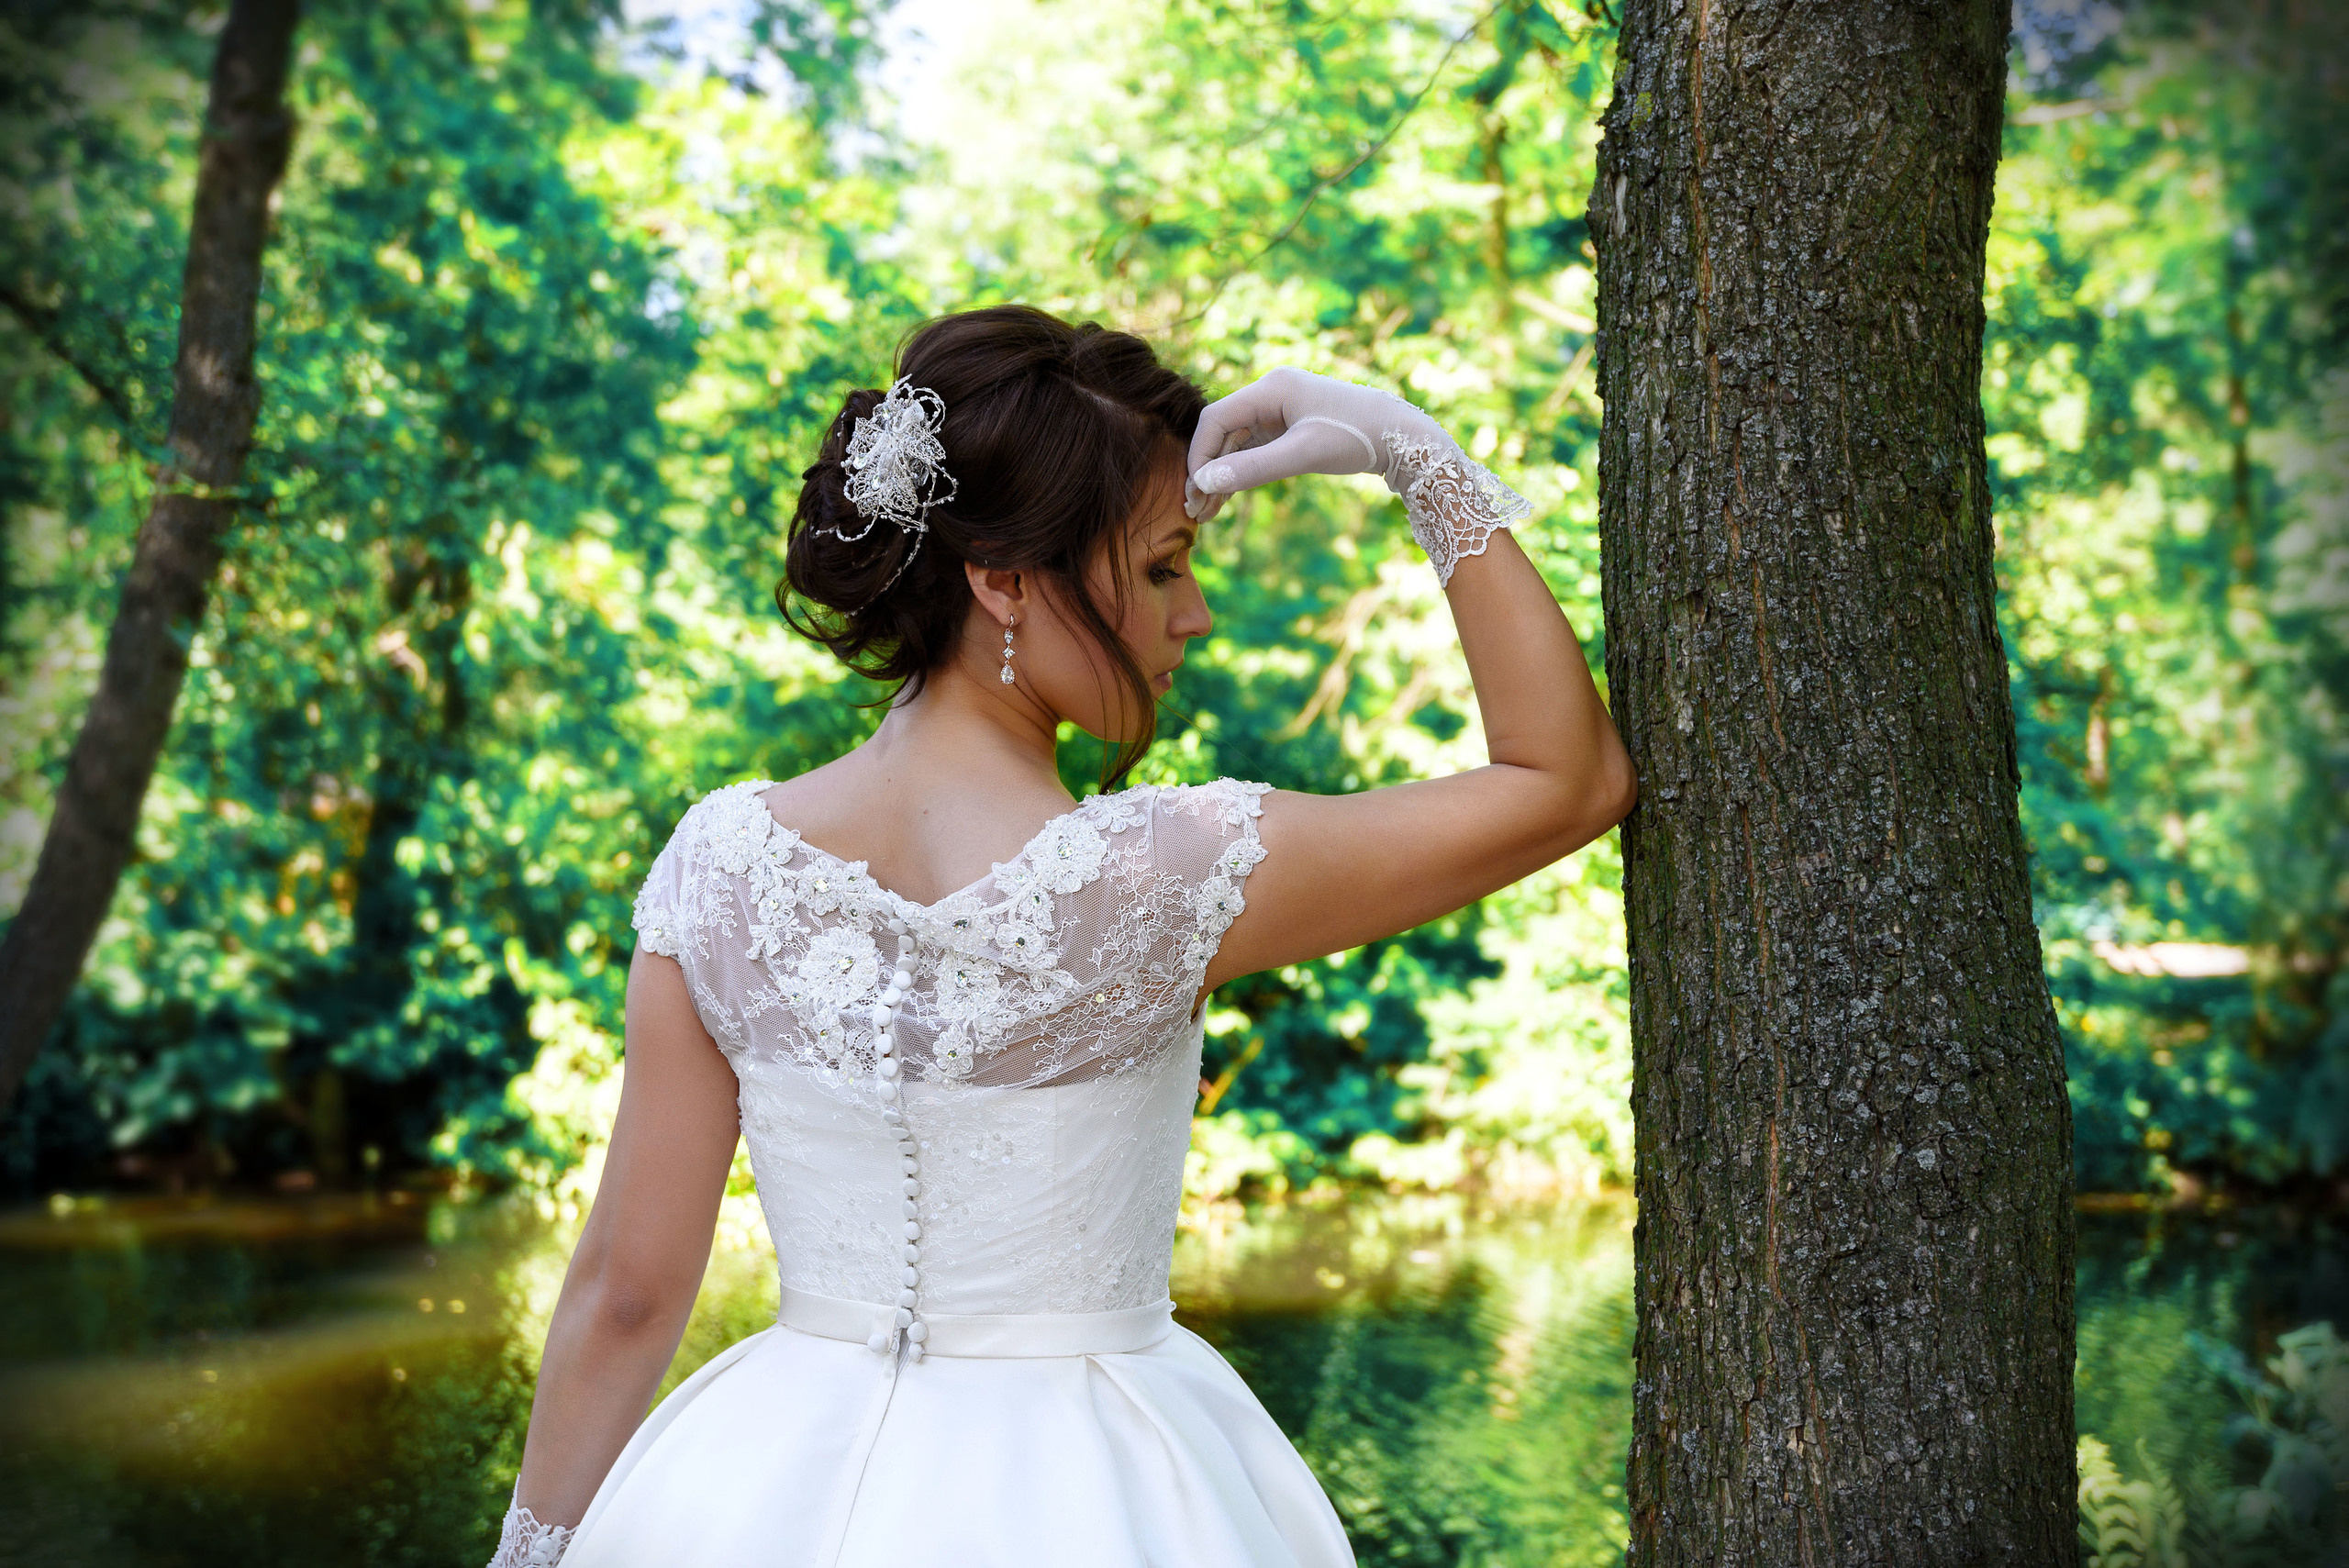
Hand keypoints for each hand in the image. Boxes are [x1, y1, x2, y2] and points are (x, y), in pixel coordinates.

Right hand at [1182, 367, 1451, 520]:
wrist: (1401, 438)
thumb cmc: (1356, 438)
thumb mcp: (1303, 455)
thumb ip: (1253, 468)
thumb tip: (1205, 483)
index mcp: (1272, 387)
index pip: (1216, 419)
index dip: (1199, 456)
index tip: (1194, 491)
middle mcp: (1271, 393)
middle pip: (1222, 432)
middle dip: (1207, 471)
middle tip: (1194, 510)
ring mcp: (1280, 410)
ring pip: (1235, 444)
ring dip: (1221, 476)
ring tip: (1206, 514)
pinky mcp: (1289, 427)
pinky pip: (1253, 450)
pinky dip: (1240, 473)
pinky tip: (1225, 501)